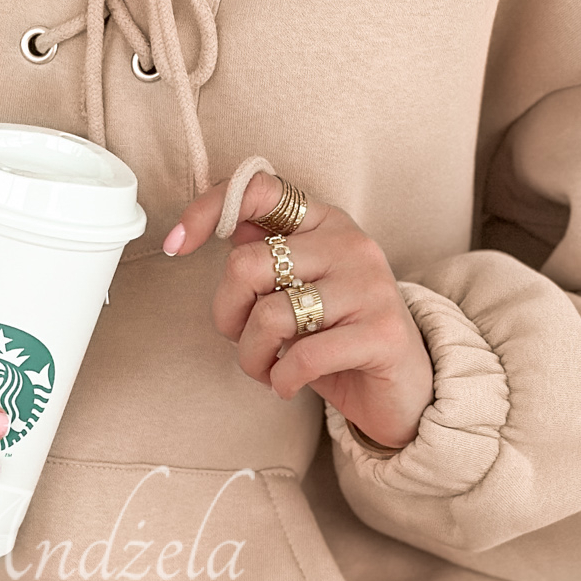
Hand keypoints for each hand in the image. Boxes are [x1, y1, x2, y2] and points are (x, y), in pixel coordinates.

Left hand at [164, 171, 434, 450]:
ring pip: (269, 316)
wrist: (404, 390)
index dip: (208, 210)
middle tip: (244, 341)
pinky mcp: (382, 333)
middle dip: (228, 316)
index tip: (176, 245)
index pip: (259, 189)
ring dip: (252, 358)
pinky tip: (289, 385)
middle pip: (246, 264)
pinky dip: (281, 380)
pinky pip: (302, 357)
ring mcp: (369, 286)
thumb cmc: (337, 340)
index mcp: (324, 222)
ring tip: (268, 369)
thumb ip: (263, 257)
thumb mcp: (297, 290)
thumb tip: (216, 227)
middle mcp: (350, 243)